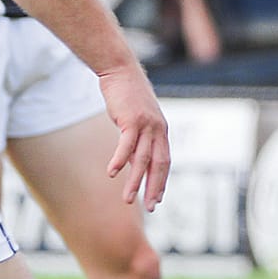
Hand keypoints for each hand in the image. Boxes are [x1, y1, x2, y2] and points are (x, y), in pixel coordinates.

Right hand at [98, 63, 170, 209]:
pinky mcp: (131, 120)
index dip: (161, 182)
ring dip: (135, 182)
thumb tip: (135, 164)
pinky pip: (126, 146)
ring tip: (128, 200)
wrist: (120, 71)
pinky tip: (112, 174)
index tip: (157, 199)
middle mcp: (158, 130)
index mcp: (161, 131)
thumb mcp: (136, 122)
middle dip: (155, 188)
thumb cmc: (127, 96)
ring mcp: (146, 125)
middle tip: (151, 207)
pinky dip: (120, 161)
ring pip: (142, 160)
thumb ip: (138, 142)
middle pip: (159, 165)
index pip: (165, 162)